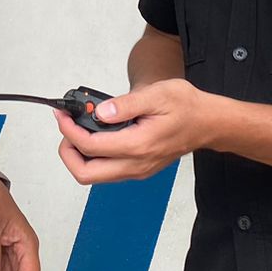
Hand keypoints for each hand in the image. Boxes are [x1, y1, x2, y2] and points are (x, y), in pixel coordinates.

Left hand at [54, 78, 220, 184]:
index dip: (69, 130)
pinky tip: (95, 134)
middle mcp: (136, 164)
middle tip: (67, 127)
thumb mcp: (157, 94)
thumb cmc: (186, 107)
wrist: (208, 123)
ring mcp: (137, 170)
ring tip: (77, 129)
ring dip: (79, 156)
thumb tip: (100, 112)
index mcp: (138, 145)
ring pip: (95, 176)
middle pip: (85, 174)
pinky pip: (107, 172)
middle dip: (67, 152)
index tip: (63, 115)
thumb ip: (126, 104)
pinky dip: (93, 157)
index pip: (90, 146)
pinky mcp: (138, 169)